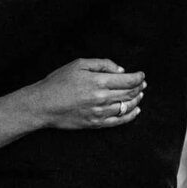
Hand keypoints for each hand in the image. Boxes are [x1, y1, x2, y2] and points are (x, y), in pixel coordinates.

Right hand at [23, 58, 144, 130]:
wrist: (43, 104)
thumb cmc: (58, 82)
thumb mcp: (78, 65)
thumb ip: (102, 64)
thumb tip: (121, 70)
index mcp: (99, 81)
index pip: (128, 80)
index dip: (138, 77)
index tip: (142, 75)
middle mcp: (102, 98)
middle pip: (129, 93)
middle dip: (139, 87)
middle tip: (143, 84)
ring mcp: (100, 112)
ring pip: (127, 106)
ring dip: (137, 100)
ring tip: (140, 94)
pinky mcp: (96, 123)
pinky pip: (119, 121)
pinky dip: (130, 115)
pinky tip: (136, 110)